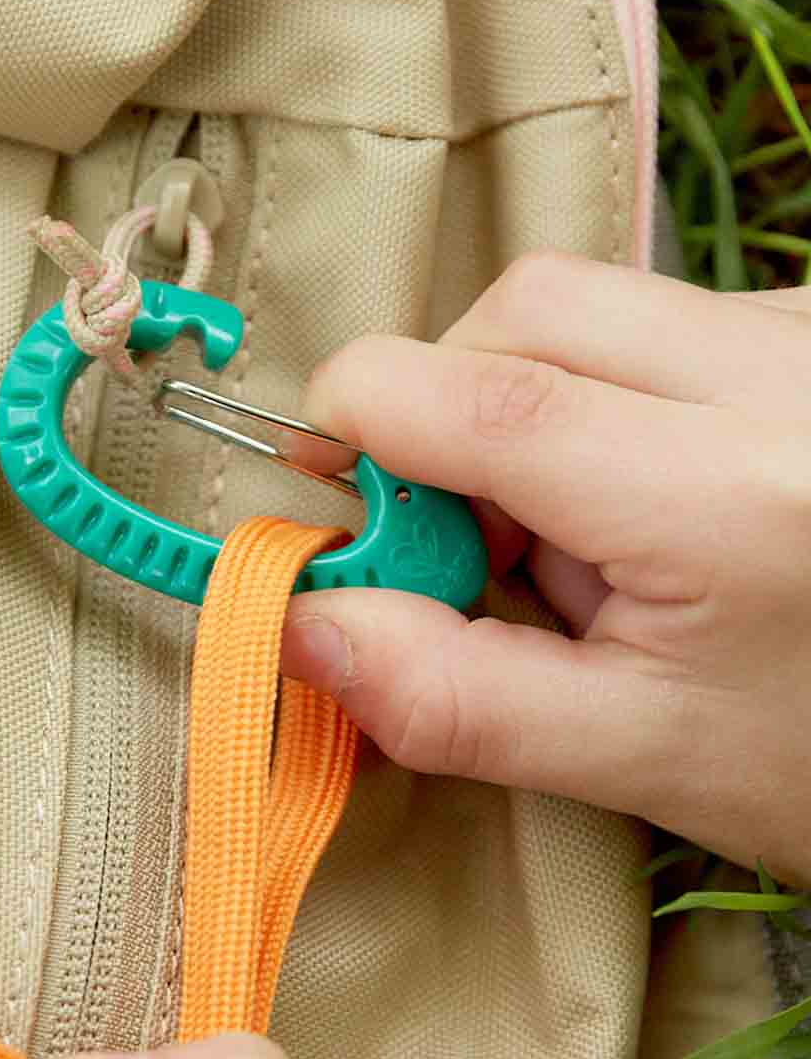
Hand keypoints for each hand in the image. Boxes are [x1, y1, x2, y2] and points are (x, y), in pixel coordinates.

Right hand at [279, 254, 810, 880]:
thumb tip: (297, 622)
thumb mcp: (638, 755)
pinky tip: (660, 492)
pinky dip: (612, 390)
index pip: (474, 393)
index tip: (330, 496)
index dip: (355, 423)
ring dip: (530, 398)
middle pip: (525, 307)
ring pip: (592, 302)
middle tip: (467, 531)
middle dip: (443, 400)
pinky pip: (664, 314)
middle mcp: (786, 374)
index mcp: (727, 495)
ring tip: (590, 527)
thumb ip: (451, 695)